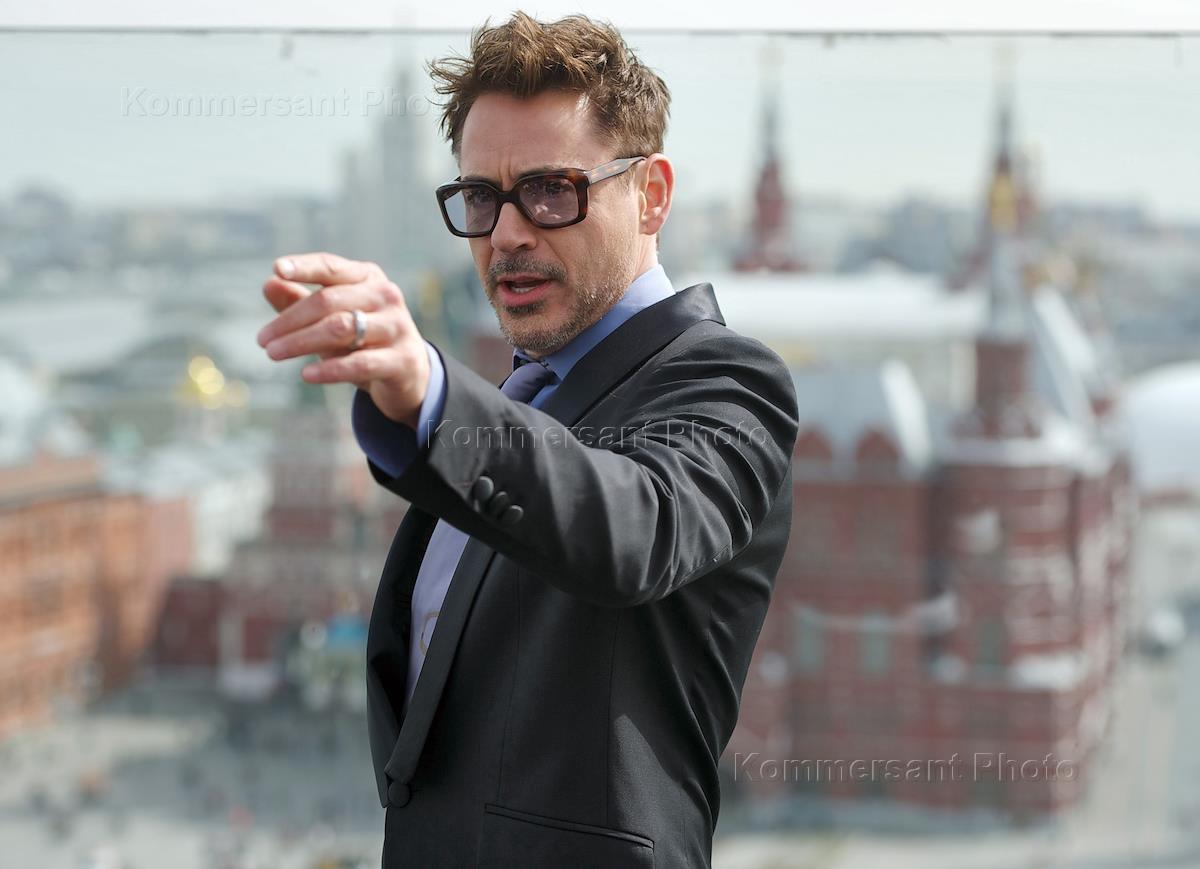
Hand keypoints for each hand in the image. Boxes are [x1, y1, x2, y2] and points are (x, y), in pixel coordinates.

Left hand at [256, 252, 430, 429]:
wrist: (408, 374)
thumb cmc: (363, 339)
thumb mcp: (331, 318)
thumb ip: (300, 301)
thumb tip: (269, 284)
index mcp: (367, 277)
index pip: (331, 267)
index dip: (304, 267)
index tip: (277, 268)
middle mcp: (385, 296)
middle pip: (329, 302)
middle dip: (290, 320)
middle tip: (262, 339)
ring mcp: (397, 326)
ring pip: (341, 329)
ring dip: (301, 342)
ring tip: (273, 353)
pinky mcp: (402, 359)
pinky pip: (360, 362)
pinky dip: (330, 369)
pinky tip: (306, 374)